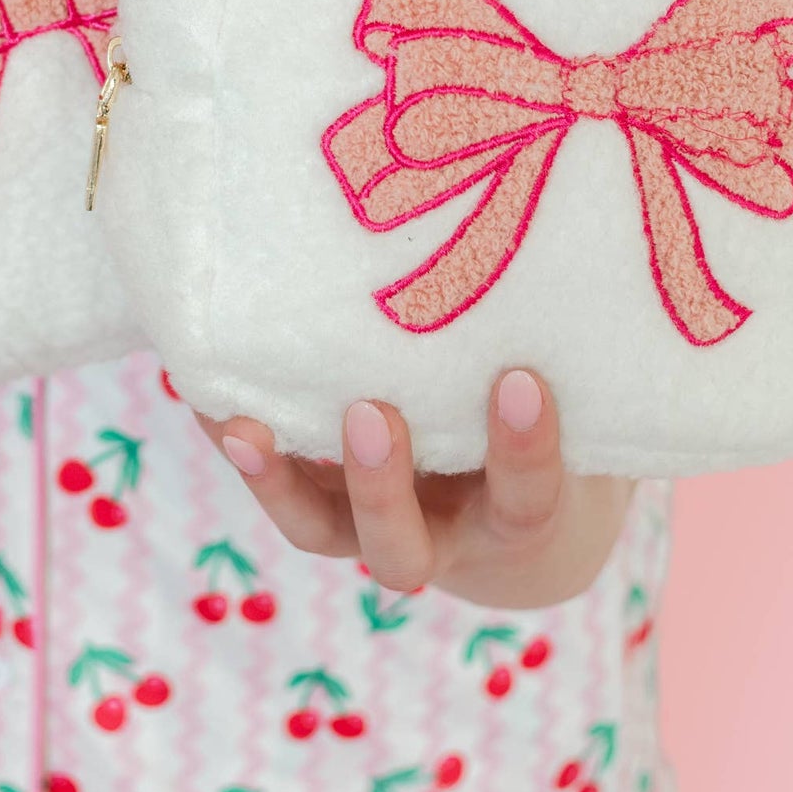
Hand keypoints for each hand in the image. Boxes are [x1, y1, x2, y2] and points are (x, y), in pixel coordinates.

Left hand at [198, 369, 633, 609]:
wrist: (528, 515)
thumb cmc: (565, 430)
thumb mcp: (582, 406)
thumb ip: (571, 361)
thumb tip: (593, 246)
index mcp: (519, 517)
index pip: (529, 495)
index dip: (524, 448)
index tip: (521, 381)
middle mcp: (441, 536)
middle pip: (400, 546)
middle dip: (380, 484)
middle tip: (370, 411)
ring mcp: (372, 525)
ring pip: (319, 530)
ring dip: (278, 481)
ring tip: (243, 426)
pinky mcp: (322, 500)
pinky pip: (274, 482)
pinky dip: (237, 440)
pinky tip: (199, 391)